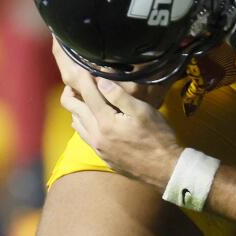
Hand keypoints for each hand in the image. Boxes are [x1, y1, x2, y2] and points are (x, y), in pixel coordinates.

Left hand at [52, 42, 180, 186]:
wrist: (164, 169)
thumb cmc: (157, 136)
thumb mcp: (142, 111)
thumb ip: (119, 96)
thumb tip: (100, 80)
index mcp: (105, 122)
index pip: (88, 95)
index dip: (82, 79)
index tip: (79, 66)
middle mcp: (96, 136)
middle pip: (74, 110)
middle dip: (71, 93)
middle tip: (74, 81)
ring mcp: (98, 148)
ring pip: (76, 124)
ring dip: (76, 109)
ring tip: (81, 97)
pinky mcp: (103, 156)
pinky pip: (84, 136)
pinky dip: (82, 123)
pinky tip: (91, 119)